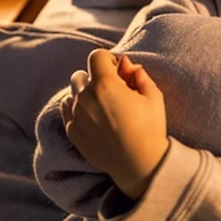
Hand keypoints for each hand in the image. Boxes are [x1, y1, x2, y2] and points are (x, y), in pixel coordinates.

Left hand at [61, 49, 168, 200]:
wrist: (139, 164)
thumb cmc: (150, 128)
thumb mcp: (153, 96)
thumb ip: (139, 74)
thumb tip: (126, 64)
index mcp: (106, 84)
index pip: (97, 56)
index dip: (109, 60)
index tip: (119, 72)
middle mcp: (86, 97)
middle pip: (82, 74)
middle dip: (96, 77)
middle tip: (113, 92)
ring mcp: (76, 115)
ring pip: (73, 91)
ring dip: (85, 92)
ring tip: (103, 106)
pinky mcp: (72, 131)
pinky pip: (66, 109)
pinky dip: (77, 108)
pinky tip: (94, 117)